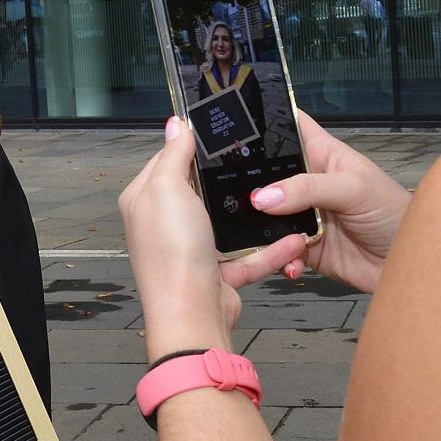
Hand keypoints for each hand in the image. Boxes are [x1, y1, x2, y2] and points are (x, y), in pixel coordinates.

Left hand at [119, 118, 304, 362]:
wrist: (192, 315)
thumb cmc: (172, 253)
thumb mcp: (167, 189)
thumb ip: (173, 155)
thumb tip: (176, 125)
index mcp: (146, 200)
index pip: (168, 160)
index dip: (191, 145)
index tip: (221, 130)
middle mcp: (166, 225)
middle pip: (201, 190)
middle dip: (229, 177)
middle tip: (258, 157)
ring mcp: (192, 249)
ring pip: (230, 224)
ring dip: (258, 215)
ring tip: (284, 196)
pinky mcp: (218, 273)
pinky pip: (250, 256)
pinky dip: (273, 250)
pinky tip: (295, 238)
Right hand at [249, 110, 409, 293]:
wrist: (409, 264)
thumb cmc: (395, 213)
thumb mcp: (354, 189)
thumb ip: (308, 189)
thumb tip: (264, 196)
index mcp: (321, 155)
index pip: (288, 126)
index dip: (264, 120)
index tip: (234, 123)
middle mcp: (306, 184)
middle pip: (265, 174)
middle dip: (248, 183)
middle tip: (234, 192)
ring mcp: (302, 215)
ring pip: (265, 216)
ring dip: (260, 226)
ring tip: (265, 234)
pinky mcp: (302, 247)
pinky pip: (277, 249)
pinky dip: (277, 257)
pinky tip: (290, 260)